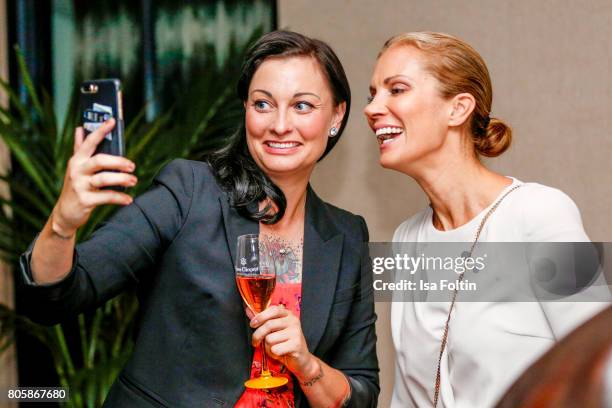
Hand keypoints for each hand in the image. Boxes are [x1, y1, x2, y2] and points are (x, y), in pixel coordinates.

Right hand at [52, 119, 136, 235]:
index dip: (100, 130)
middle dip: (118, 161)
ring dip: (122, 179)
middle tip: (132, 166)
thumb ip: (79, 148)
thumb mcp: (76, 167)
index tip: (112, 120)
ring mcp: (80, 185)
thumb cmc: (76, 186)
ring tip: (133, 181)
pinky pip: (106, 197)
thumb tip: (80, 128)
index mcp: (77, 160)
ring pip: (104, 179)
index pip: (89, 142)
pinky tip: (128, 199)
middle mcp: (77, 170)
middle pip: (99, 160)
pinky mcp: (85, 200)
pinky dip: (119, 198)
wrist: (65, 213)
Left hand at [250, 305, 316, 379]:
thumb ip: (262, 320)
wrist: (301, 359)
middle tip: (255, 342)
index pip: (273, 310)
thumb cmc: (285, 343)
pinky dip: (274, 354)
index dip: (260, 316)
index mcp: (288, 314)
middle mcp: (293, 321)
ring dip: (268, 347)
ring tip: (274, 348)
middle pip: (269, 325)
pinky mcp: (296, 345)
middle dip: (258, 335)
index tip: (252, 324)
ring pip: (270, 338)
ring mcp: (296, 332)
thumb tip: (248, 310)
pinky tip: (280, 353)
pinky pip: (275, 349)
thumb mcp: (274, 330)